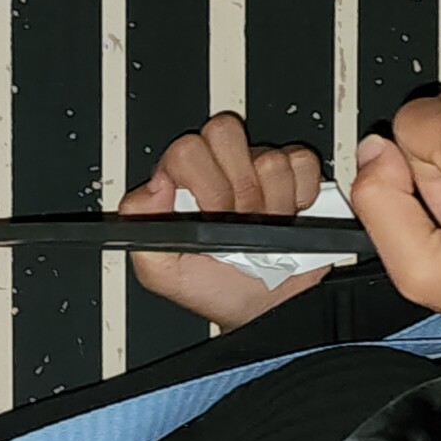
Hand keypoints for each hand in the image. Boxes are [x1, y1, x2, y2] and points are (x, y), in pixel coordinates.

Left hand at [117, 113, 334, 331]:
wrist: (261, 308)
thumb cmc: (211, 287)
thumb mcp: (160, 271)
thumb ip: (138, 224)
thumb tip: (153, 186)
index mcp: (180, 181)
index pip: (187, 147)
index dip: (204, 181)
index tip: (212, 215)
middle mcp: (219, 166)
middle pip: (225, 133)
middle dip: (237, 187)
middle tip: (238, 219)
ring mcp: (258, 167)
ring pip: (269, 157)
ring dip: (269, 202)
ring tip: (261, 227)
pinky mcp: (296, 174)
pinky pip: (302, 164)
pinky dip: (298, 197)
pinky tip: (285, 218)